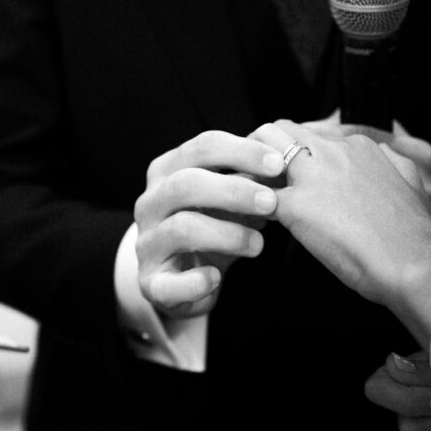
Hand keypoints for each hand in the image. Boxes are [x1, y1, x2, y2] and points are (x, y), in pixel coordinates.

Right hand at [134, 130, 283, 318]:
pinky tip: (216, 278)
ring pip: (181, 228)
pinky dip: (194, 281)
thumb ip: (248, 182)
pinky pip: (167, 284)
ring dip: (227, 234)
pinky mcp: (151, 283)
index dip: (242, 152)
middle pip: (186, 183)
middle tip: (271, 202)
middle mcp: (150, 202)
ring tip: (259, 244)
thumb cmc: (210, 226)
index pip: (202, 147)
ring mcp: (147, 243)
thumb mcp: (228, 200)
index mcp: (168, 171)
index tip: (278, 164)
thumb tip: (283, 169)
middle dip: (233, 190)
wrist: (180, 277)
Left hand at [249, 121, 430, 303]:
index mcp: (359, 146)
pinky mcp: (296, 206)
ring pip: (260, 152)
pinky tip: (254, 223)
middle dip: (263, 150)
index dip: (299, 154)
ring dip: (252, 171)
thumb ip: (390, 162)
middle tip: (259, 177)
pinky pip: (257, 198)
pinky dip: (251, 208)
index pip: (313, 135)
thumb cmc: (416, 232)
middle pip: (280, 132)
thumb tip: (383, 158)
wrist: (415, 261)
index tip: (295, 172)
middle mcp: (332, 153)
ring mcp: (311, 176)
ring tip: (250, 194)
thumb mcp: (411, 180)